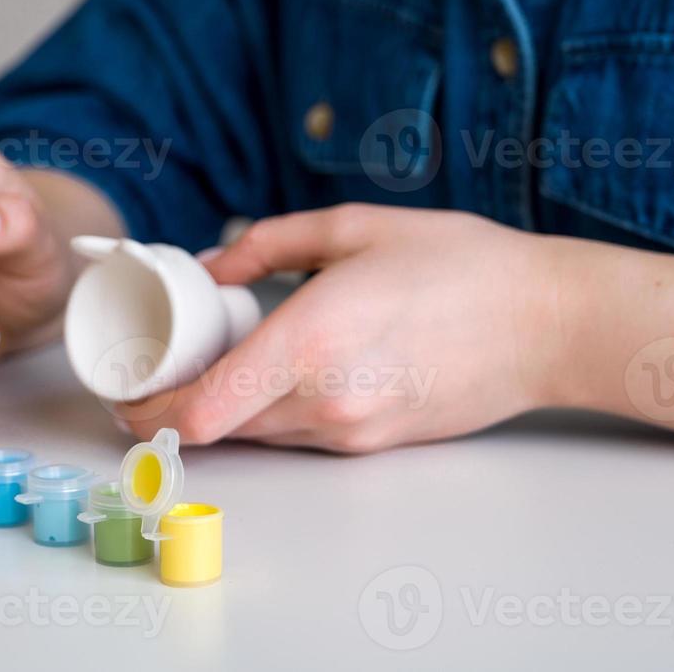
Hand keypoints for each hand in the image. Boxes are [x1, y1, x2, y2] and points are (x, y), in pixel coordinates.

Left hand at [115, 205, 567, 452]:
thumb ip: (267, 244)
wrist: (548, 323)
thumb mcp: (354, 227)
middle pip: (218, 430)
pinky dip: (273, 412)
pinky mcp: (377, 445)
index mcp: (312, 341)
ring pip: (258, 436)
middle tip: (158, 365)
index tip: (125, 392)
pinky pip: (302, 436)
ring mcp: (354, 432)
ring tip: (217, 361)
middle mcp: (327, 400)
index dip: (147, 413)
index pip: (202, 411)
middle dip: (176, 406)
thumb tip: (208, 266)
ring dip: (225, 410)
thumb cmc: (459, 264)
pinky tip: (282, 371)